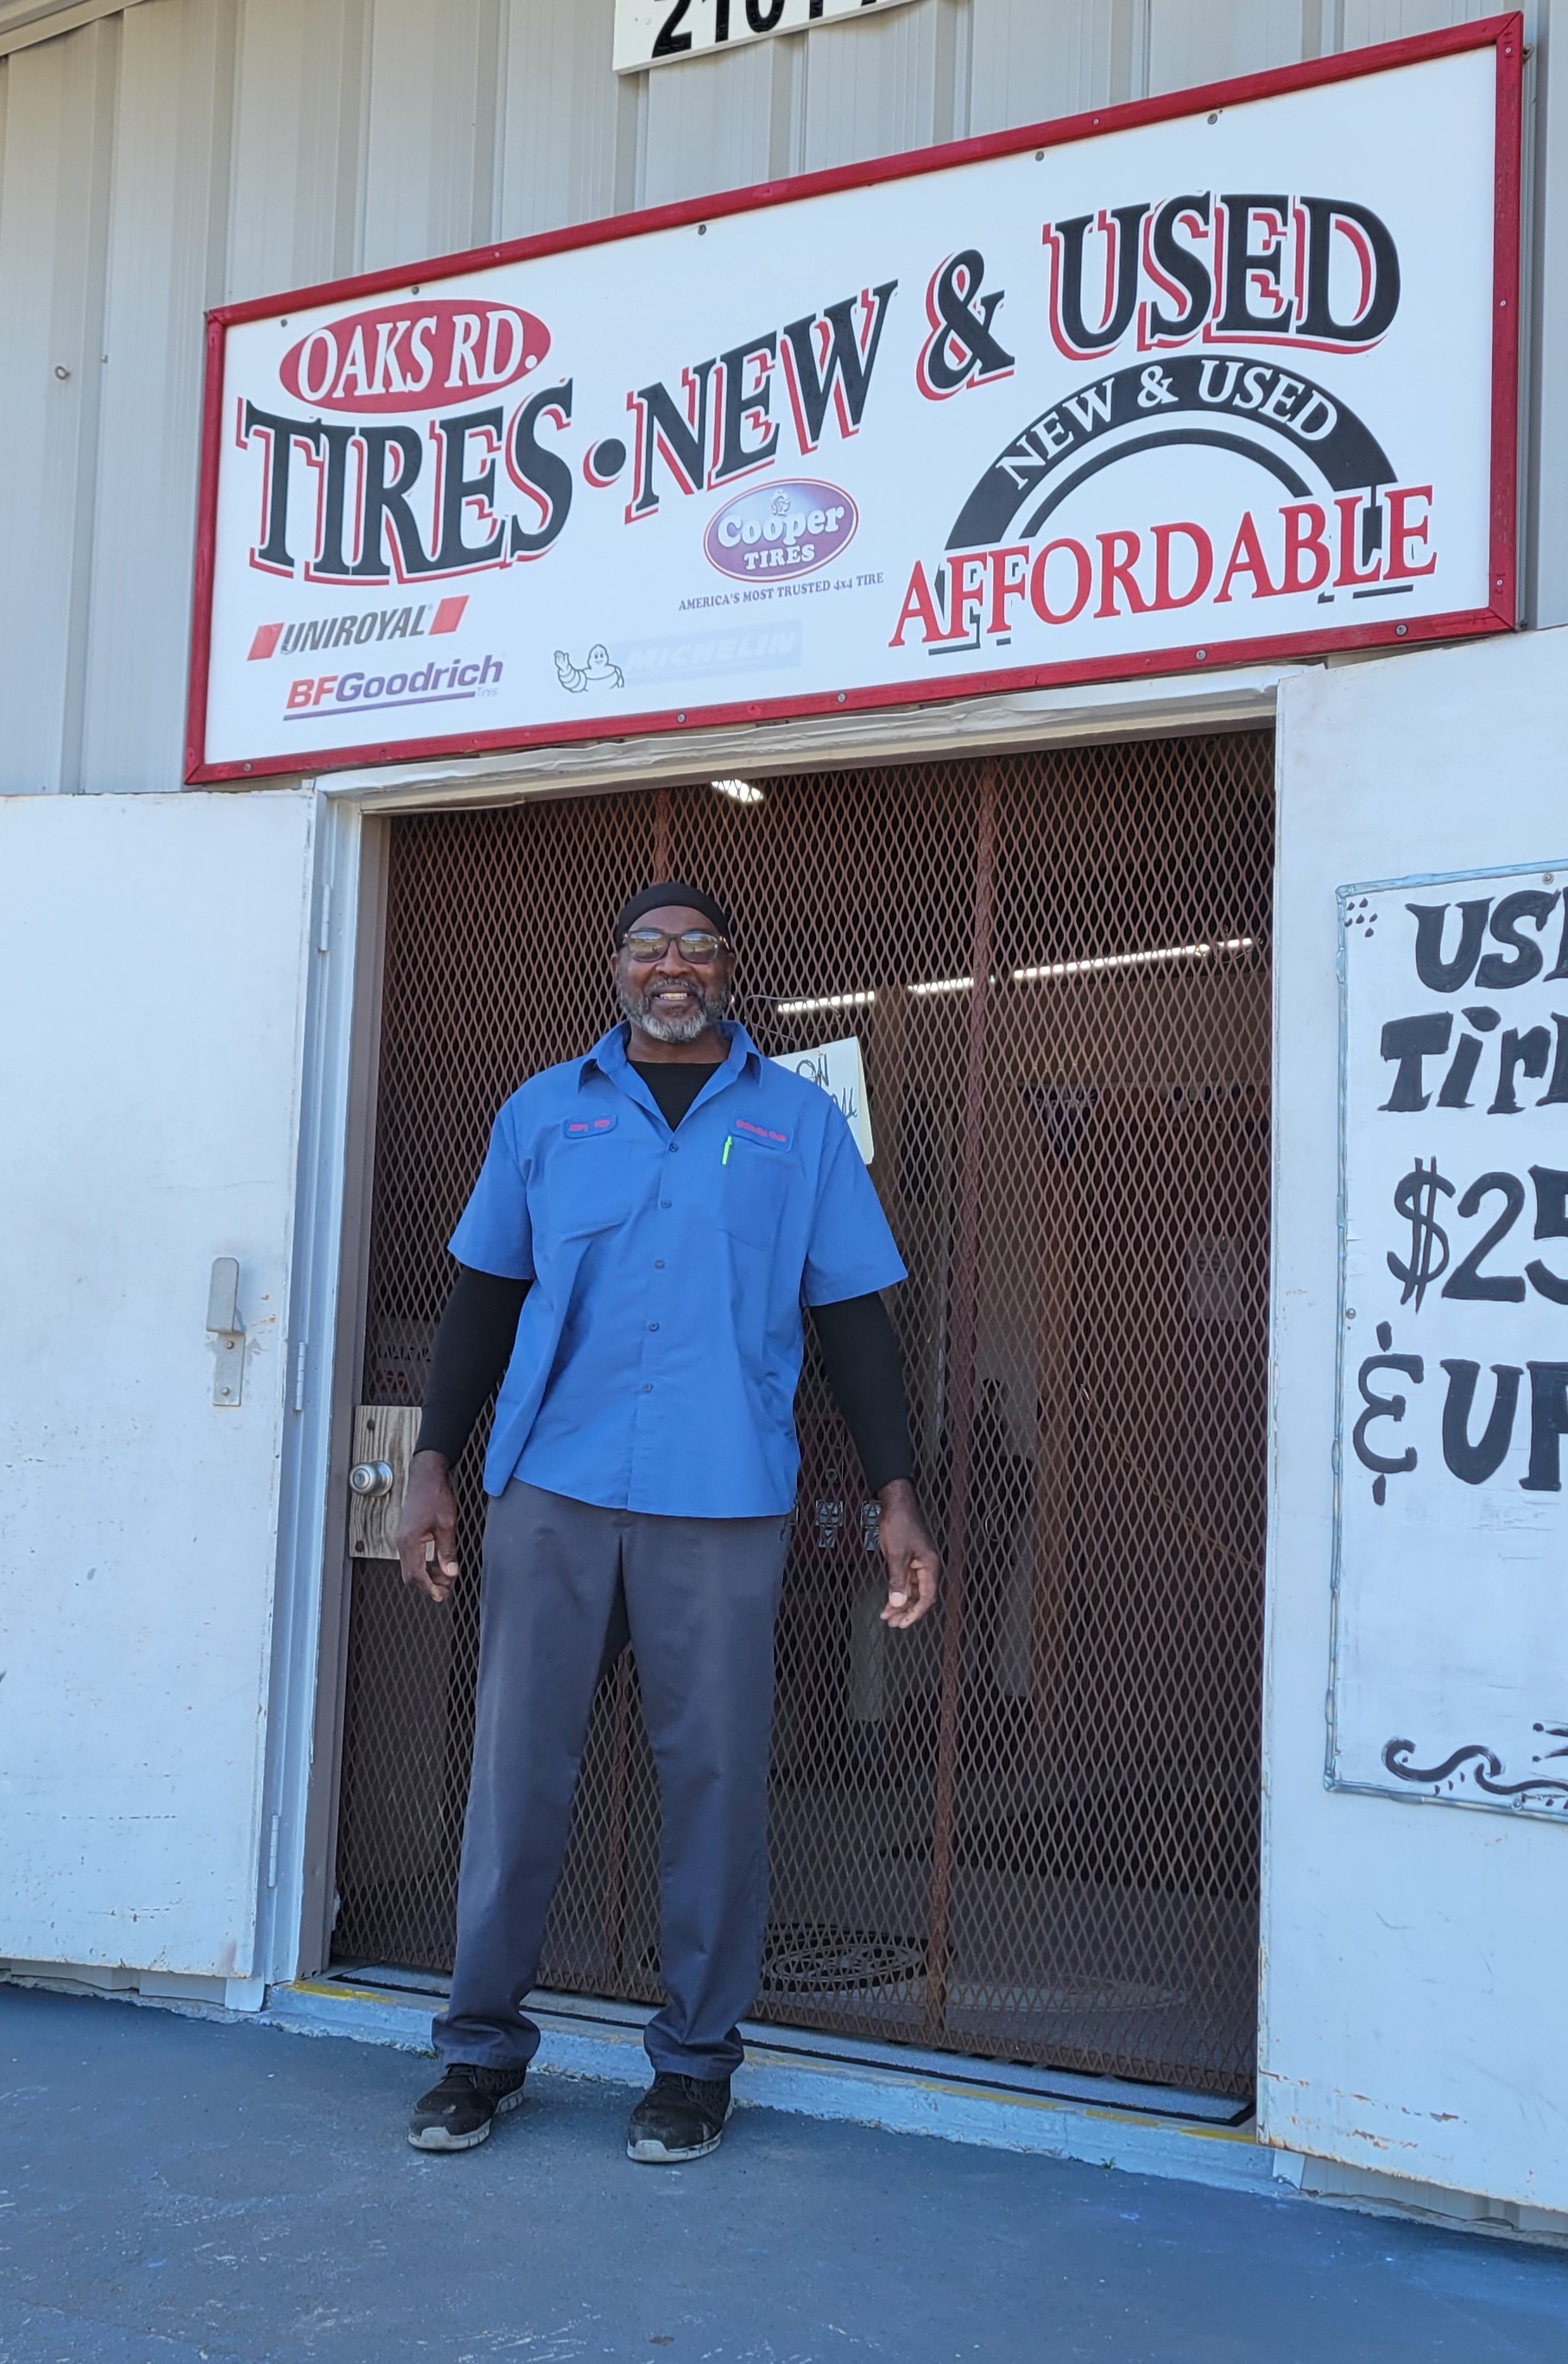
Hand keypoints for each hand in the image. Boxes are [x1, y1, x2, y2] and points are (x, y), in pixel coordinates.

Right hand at [397, 1450, 459, 1604]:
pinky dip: (425, 1566)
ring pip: (411, 1567)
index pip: (416, 1575)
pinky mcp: (407, 1535)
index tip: (441, 1595)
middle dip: (427, 1586)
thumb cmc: (435, 1494)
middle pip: (410, 1575)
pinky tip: (439, 1565)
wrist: (426, 1475)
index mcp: (410, 1541)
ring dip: (427, 1576)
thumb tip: (450, 1572)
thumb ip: (447, 1550)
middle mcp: (402, 1542)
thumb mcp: (447, 1524)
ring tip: (446, 1578)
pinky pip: (413, 1558)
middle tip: (445, 1590)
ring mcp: (403, 1539)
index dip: (429, 1588)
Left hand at [876, 1477, 940, 1629]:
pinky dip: (897, 1593)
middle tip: (893, 1623)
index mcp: (930, 1565)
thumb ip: (897, 1580)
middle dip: (907, 1612)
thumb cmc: (899, 1523)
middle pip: (921, 1597)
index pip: (928, 1597)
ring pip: (912, 1591)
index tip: (903, 1622)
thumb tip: (898, 1603)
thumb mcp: (896, 1555)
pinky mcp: (908, 1560)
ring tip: (888, 1616)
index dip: (916, 1613)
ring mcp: (917, 1563)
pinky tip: (889, 1601)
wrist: (895, 1504)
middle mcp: (926, 1566)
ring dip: (901, 1604)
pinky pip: (905, 1582)